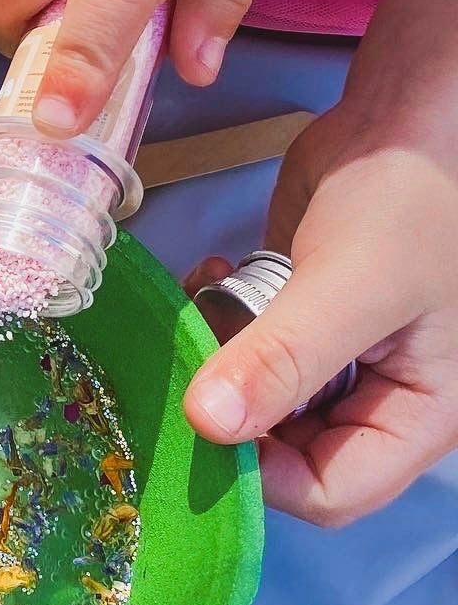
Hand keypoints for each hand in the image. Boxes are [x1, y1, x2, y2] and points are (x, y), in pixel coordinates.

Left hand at [184, 96, 457, 524]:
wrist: (410, 113)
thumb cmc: (412, 197)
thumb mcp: (354, 284)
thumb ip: (286, 359)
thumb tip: (209, 427)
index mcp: (416, 415)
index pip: (330, 491)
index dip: (263, 473)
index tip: (202, 422)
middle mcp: (375, 397)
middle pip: (284, 450)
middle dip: (231, 407)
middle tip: (188, 358)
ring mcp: (335, 354)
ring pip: (255, 394)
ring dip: (218, 356)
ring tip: (205, 300)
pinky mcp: (299, 310)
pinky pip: (246, 343)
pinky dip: (220, 317)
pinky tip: (212, 274)